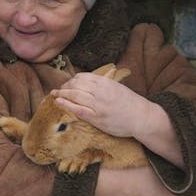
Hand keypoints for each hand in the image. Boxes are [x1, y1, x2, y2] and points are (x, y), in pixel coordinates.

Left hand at [53, 72, 184, 167]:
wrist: (141, 117)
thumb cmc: (130, 103)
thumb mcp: (117, 87)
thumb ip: (103, 84)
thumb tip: (88, 82)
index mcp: (105, 83)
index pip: (82, 77)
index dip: (71, 80)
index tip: (67, 84)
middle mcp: (101, 92)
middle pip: (76, 85)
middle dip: (64, 87)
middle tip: (58, 90)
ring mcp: (98, 105)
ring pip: (75, 95)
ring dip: (62, 94)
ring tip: (54, 95)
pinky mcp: (98, 118)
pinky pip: (78, 110)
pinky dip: (66, 105)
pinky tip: (58, 102)